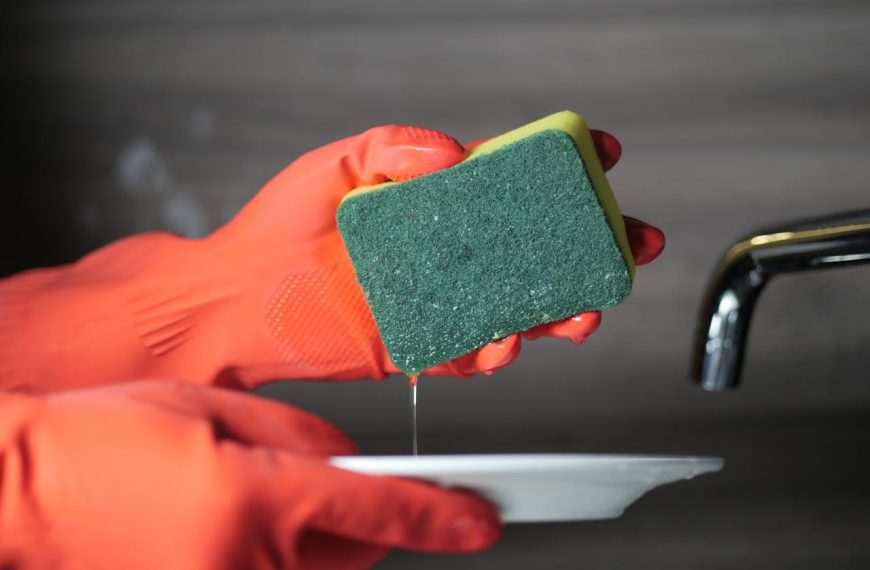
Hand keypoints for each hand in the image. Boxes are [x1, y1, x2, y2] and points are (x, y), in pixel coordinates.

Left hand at [0, 124, 662, 392]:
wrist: (233, 300)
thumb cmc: (280, 228)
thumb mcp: (338, 164)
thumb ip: (397, 146)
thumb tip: (455, 154)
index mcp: (436, 203)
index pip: (513, 182)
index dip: (562, 169)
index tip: (603, 155)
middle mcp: (446, 253)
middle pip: (536, 248)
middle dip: (590, 246)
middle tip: (630, 242)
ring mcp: (438, 301)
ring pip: (519, 305)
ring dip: (560, 308)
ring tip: (584, 307)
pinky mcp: (420, 346)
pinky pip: (471, 351)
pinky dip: (496, 349)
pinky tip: (508, 340)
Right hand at [0, 381, 500, 568]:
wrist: (26, 488)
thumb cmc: (107, 437)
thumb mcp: (216, 405)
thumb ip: (302, 434)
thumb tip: (349, 461)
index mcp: (258, 498)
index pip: (379, 512)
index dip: (440, 516)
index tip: (481, 522)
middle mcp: (250, 564)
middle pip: (357, 555)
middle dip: (360, 524)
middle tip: (318, 487)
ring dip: (309, 545)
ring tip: (241, 501)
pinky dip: (273, 563)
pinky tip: (223, 528)